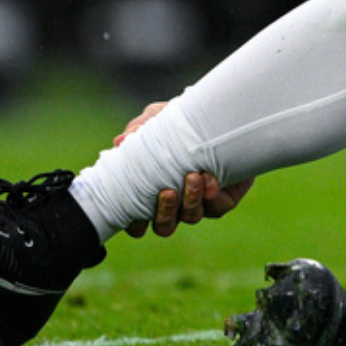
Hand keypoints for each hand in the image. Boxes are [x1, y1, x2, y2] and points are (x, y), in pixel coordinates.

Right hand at [114, 101, 255, 237]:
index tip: (134, 208)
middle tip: (167, 191)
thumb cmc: (182, 123)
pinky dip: (211, 195)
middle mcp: (175, 204)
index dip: (134, 224)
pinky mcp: (223, 199)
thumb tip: (120, 141)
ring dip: (190, 201)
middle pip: (164, 227)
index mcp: (152, 193)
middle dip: (164, 214)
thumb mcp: (160, 118)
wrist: (224, 118)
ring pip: (191, 218)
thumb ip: (140, 128)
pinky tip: (210, 176)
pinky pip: (217, 207)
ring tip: (193, 176)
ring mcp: (199, 204)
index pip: (137, 222)